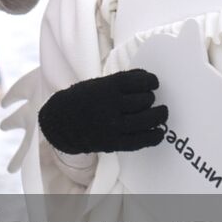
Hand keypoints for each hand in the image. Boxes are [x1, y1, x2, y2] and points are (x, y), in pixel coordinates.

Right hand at [38, 69, 167, 154]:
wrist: (59, 124)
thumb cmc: (80, 100)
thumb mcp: (96, 84)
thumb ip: (119, 82)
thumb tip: (146, 79)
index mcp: (107, 87)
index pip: (140, 81)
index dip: (151, 81)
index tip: (153, 82)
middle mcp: (112, 105)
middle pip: (146, 100)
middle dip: (150, 98)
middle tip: (149, 99)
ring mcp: (114, 125)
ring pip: (148, 119)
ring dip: (159, 115)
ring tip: (161, 113)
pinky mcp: (115, 142)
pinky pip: (142, 140)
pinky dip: (155, 136)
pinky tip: (159, 131)